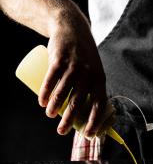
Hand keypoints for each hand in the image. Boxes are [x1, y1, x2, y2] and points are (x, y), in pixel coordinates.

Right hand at [38, 6, 106, 137]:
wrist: (72, 29)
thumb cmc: (83, 58)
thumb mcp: (94, 71)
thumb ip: (92, 89)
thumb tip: (85, 114)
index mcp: (100, 80)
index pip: (99, 105)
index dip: (94, 121)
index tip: (87, 134)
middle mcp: (88, 74)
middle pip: (78, 103)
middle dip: (68, 120)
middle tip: (61, 132)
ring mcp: (74, 66)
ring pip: (63, 92)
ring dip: (54, 108)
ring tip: (49, 116)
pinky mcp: (59, 59)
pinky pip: (51, 79)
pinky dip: (45, 93)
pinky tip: (42, 102)